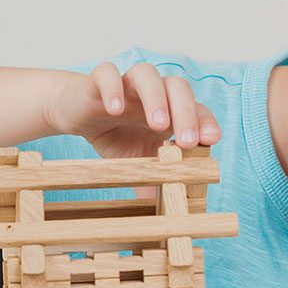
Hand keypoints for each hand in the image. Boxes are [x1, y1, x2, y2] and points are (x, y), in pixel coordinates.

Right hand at [46, 62, 221, 177]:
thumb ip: (155, 181)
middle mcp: (152, 92)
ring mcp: (126, 83)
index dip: (205, 121)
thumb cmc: (115, 136)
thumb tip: (171, 214)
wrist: (76, 114)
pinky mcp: (97, 80)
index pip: (196, 108)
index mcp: (169, 110)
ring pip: (147, 74)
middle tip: (188, 141)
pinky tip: (115, 109)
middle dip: (186, 113)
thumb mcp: (138, 162)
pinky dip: (112, 87)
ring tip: (158, 125)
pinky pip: (106, 73)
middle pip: (177, 87)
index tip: (212, 140)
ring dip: (156, 97)